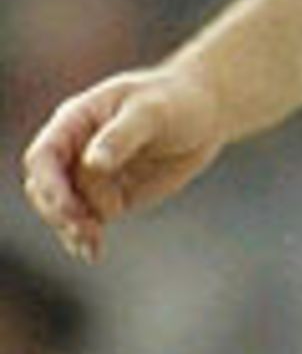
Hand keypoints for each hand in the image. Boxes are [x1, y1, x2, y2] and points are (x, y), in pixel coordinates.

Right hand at [21, 62, 225, 263]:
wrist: (206, 114)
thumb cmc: (177, 99)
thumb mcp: (153, 112)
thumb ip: (122, 136)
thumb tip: (93, 163)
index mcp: (77, 119)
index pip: (43, 156)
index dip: (49, 185)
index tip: (71, 209)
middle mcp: (76, 148)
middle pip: (44, 188)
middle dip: (60, 212)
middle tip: (87, 229)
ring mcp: (91, 175)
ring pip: (62, 210)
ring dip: (72, 229)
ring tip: (93, 244)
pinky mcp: (109, 196)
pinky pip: (85, 221)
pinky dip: (84, 238)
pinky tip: (92, 253)